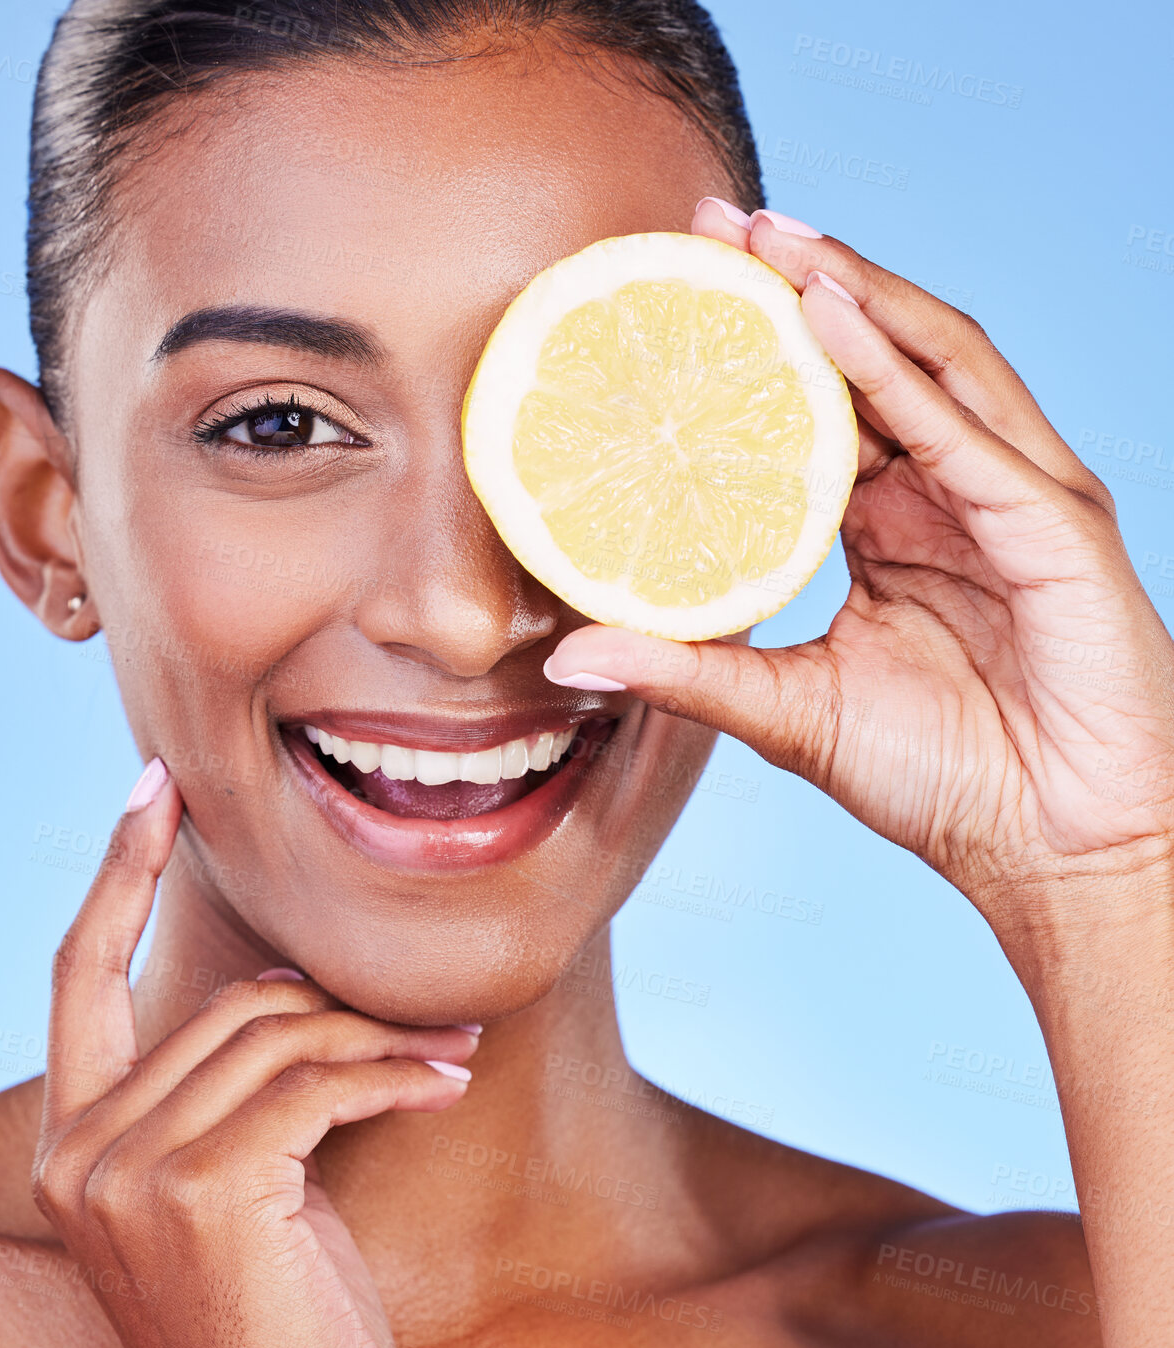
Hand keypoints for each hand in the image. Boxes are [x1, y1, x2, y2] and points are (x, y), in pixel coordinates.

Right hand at [31, 760, 477, 1347]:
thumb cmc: (277, 1322)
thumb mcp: (239, 1187)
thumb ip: (233, 1091)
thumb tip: (293, 984)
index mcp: (74, 1142)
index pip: (78, 974)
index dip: (119, 872)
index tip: (157, 787)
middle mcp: (80, 1150)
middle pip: (230, 1005)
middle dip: (341, 1004)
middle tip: (431, 1016)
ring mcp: (130, 1171)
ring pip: (283, 1035)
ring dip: (384, 1036)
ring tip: (455, 1044)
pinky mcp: (203, 1190)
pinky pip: (319, 1082)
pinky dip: (395, 1072)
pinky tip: (449, 1079)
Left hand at [545, 202, 1173, 915]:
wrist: (1052, 849)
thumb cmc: (942, 776)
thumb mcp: (788, 712)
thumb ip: (689, 672)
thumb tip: (567, 656)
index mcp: (895, 523)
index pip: (823, 407)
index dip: (755, 348)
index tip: (676, 294)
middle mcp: (952, 489)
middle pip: (875, 357)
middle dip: (798, 284)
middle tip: (710, 224)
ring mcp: (1010, 494)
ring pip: (929, 362)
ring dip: (849, 291)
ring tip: (766, 236)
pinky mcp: (1054, 522)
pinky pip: (966, 428)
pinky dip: (898, 367)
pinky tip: (833, 312)